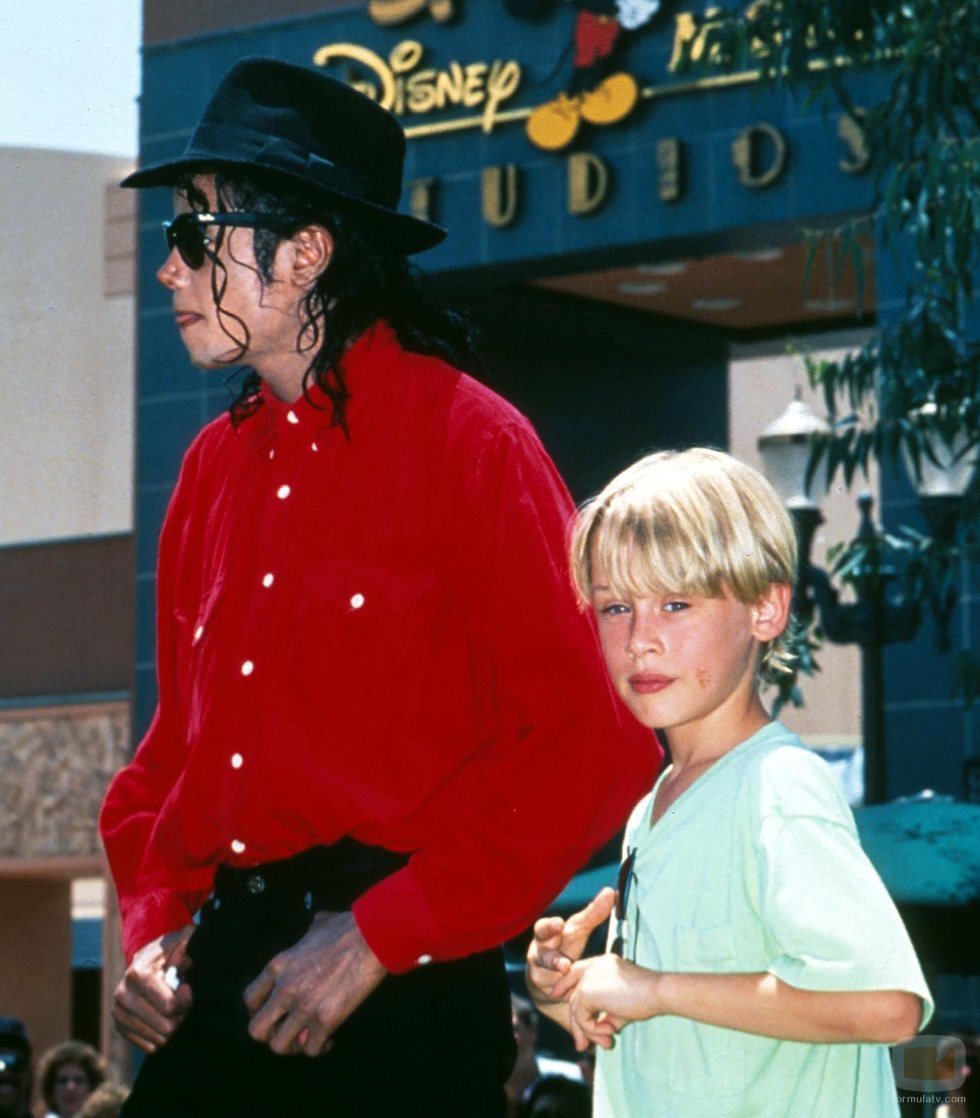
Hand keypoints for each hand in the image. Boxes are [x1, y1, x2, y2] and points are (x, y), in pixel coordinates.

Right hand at [112, 925, 194, 1052]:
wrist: (147, 961)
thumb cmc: (171, 952)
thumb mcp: (183, 941)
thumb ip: (188, 946)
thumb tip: (182, 960)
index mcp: (137, 973)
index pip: (169, 1007)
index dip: (186, 1001)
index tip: (187, 987)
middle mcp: (122, 995)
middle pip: (166, 1028)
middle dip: (180, 1015)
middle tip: (182, 1000)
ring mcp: (118, 1013)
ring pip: (160, 1040)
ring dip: (172, 1025)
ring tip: (172, 1007)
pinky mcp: (120, 1027)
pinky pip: (151, 1047)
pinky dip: (161, 1035)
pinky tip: (162, 1017)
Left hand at [244, 910, 385, 1056]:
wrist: (371, 938)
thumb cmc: (347, 927)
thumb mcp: (316, 926)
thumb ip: (306, 938)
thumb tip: (314, 935)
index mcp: (278, 966)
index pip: (251, 999)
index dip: (260, 1009)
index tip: (276, 1010)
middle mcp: (285, 990)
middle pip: (256, 1030)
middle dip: (271, 1033)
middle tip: (288, 1029)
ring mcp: (304, 1007)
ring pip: (280, 1046)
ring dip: (293, 1045)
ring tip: (307, 1037)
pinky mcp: (325, 1020)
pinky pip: (311, 1049)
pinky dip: (319, 1047)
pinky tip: (329, 1038)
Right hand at [526, 886, 615, 1005]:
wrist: (552, 982)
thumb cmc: (566, 948)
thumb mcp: (578, 931)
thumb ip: (593, 913)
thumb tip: (610, 891)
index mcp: (548, 936)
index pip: (543, 928)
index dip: (550, 927)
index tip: (559, 925)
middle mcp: (539, 953)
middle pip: (541, 954)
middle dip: (552, 959)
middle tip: (565, 965)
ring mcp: (538, 973)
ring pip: (546, 976)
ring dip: (560, 980)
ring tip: (571, 982)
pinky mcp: (541, 992)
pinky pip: (553, 994)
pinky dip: (564, 994)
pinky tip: (571, 995)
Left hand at [560, 954, 651, 1051]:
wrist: (657, 992)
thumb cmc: (647, 999)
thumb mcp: (621, 1007)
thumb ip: (605, 1015)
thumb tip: (594, 1036)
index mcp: (602, 963)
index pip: (576, 971)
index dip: (565, 985)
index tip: (558, 997)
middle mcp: (593, 966)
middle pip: (573, 993)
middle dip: (576, 1022)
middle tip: (581, 1046)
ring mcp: (588, 977)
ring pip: (576, 1009)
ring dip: (588, 1031)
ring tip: (606, 1042)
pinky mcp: (587, 990)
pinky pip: (581, 1017)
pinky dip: (593, 1030)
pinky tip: (610, 1031)